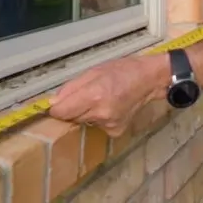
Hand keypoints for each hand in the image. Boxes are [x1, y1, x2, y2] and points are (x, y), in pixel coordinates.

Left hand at [48, 55, 166, 136]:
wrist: (149, 80)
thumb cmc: (121, 70)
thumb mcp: (93, 71)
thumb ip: (71, 88)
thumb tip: (52, 103)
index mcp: (94, 95)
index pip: (62, 112)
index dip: (56, 108)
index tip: (57, 104)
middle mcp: (100, 113)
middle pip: (71, 118)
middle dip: (73, 108)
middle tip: (85, 95)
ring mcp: (109, 125)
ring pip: (83, 122)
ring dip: (86, 112)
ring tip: (101, 99)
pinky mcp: (115, 131)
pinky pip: (96, 126)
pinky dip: (98, 118)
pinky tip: (110, 108)